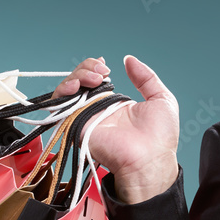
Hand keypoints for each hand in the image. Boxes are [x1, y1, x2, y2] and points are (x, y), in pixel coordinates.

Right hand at [52, 56, 179, 204]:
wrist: (150, 159)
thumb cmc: (160, 138)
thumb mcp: (161, 98)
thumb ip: (146, 77)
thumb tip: (129, 60)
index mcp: (114, 104)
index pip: (95, 79)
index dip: (95, 67)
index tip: (106, 65)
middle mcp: (97, 110)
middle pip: (79, 80)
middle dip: (87, 67)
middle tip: (103, 72)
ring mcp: (85, 117)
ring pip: (67, 89)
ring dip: (77, 75)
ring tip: (95, 78)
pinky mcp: (76, 126)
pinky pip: (59, 106)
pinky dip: (63, 90)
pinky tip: (78, 85)